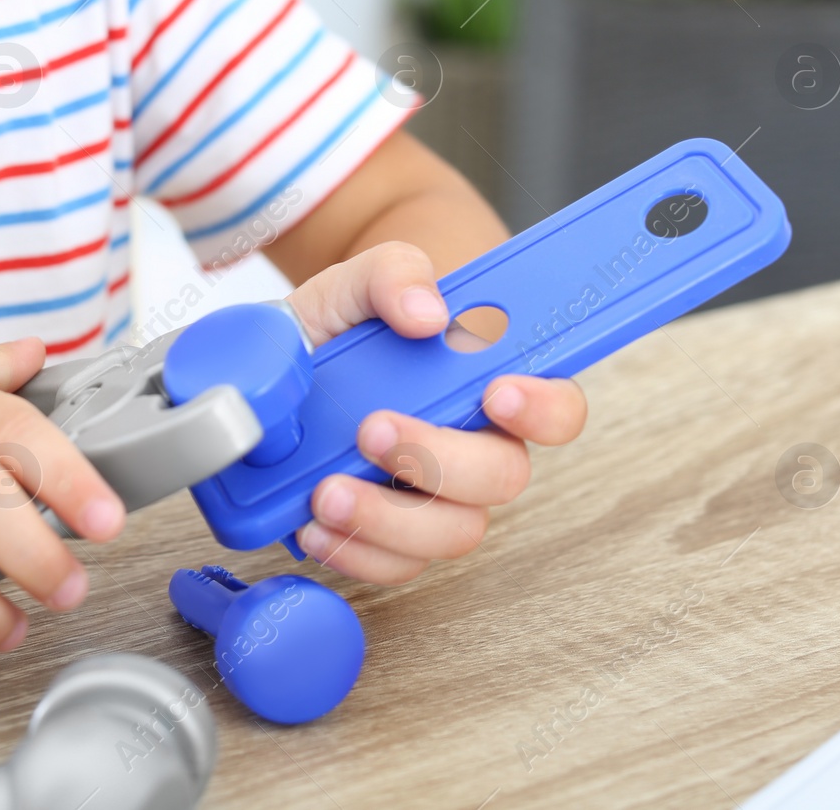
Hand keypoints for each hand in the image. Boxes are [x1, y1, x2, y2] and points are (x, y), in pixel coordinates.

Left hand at [284, 242, 587, 583]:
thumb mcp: (356, 281)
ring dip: (391, 520)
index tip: (496, 393)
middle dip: (440, 460)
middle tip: (371, 429)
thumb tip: (427, 311)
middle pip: (503, 478)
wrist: (281, 362)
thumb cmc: (344, 321)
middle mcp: (474, 448)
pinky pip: (394, 567)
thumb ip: (395, 272)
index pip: (558, 406)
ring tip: (325, 491)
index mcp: (490, 384)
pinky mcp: (388, 535)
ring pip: (452, 534)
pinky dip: (354, 553)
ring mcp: (434, 497)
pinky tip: (311, 525)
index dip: (543, 408)